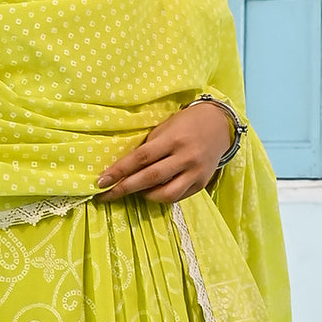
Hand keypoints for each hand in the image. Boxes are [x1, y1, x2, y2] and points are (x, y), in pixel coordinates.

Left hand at [95, 102, 232, 202]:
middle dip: (125, 188)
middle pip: (150, 178)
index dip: (119, 171)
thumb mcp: (165, 128)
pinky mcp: (201, 183)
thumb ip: (148, 147)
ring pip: (166, 194)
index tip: (101, 181)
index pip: (141, 158)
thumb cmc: (185, 124)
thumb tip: (125, 168)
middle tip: (105, 195)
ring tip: (134, 192)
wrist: (219, 125)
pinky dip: (161, 197)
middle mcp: (185, 157)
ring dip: (144, 196)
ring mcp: (195, 173)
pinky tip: (152, 192)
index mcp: (173, 139)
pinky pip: (177, 197)